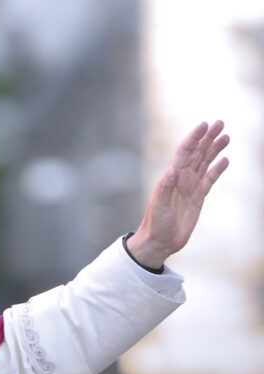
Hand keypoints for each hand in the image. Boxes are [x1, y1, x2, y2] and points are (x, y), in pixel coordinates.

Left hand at [127, 120, 229, 268]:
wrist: (160, 241)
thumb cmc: (155, 223)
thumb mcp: (158, 205)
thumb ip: (164, 187)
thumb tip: (173, 170)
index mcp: (171, 177)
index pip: (184, 152)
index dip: (193, 138)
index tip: (204, 125)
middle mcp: (181, 178)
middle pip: (197, 153)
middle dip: (207, 138)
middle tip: (220, 123)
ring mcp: (190, 187)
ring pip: (205, 163)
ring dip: (214, 149)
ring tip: (226, 136)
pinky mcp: (198, 198)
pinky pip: (210, 179)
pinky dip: (217, 169)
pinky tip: (225, 160)